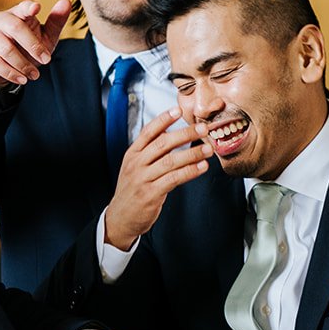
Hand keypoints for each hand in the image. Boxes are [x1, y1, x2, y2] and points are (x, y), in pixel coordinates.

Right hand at [0, 0, 73, 87]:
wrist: (1, 67)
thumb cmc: (26, 48)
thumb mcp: (44, 37)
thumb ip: (56, 22)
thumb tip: (66, 2)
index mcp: (17, 13)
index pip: (23, 6)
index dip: (28, 7)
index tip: (37, 8)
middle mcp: (0, 19)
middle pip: (15, 28)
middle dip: (33, 46)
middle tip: (47, 61)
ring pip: (5, 48)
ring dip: (23, 64)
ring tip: (35, 75)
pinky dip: (10, 73)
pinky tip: (22, 79)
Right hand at [103, 108, 211, 249]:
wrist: (120, 219)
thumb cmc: (132, 192)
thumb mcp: (135, 168)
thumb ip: (150, 153)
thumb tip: (171, 136)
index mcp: (132, 154)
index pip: (148, 132)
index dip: (163, 119)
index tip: (178, 110)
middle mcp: (136, 164)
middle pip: (163, 143)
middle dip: (185, 134)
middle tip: (203, 128)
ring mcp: (142, 179)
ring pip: (170, 161)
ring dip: (192, 153)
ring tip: (208, 149)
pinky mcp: (150, 194)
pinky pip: (173, 179)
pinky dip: (189, 172)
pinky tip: (201, 168)